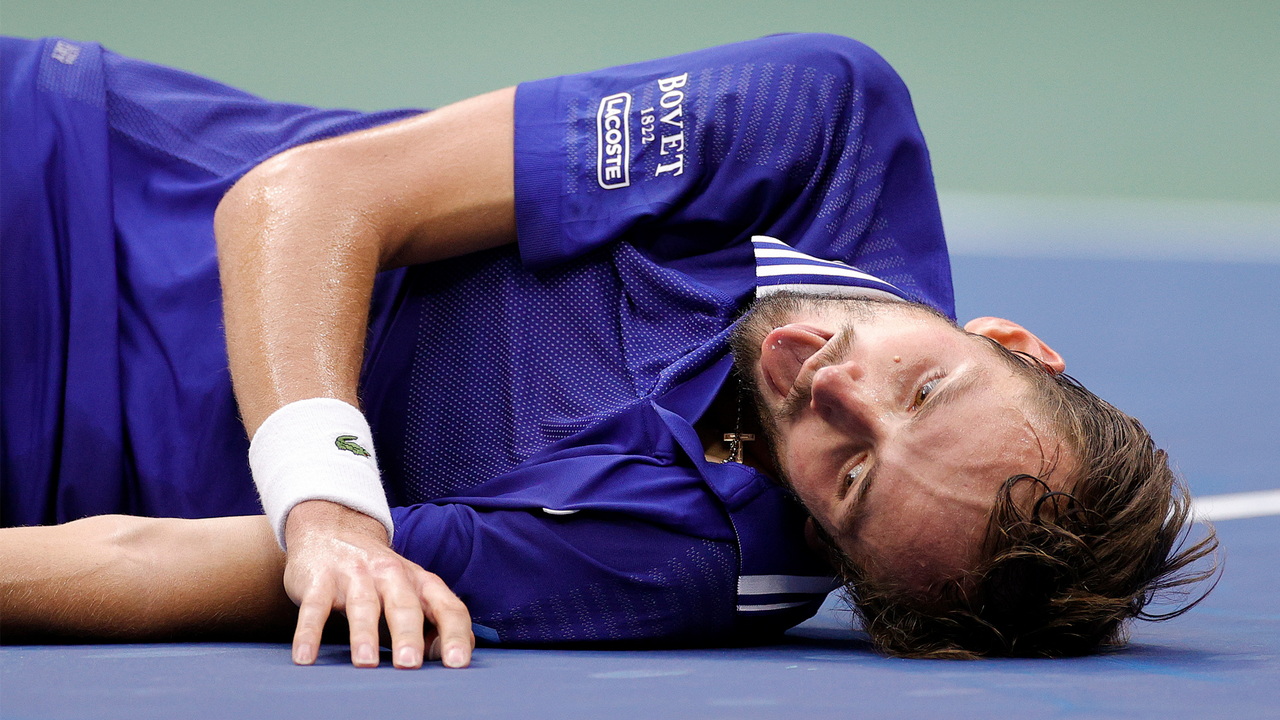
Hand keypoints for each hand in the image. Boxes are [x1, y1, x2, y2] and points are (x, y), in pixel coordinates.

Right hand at [282, 500, 472, 668]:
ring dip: (364, 634)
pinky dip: (308, 633)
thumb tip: (445, 657)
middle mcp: (391, 575)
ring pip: (362, 605)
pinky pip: (314, 609)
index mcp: (420, 582)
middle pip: (404, 605)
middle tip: (410, 664)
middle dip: (408, 635)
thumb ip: (434, 622)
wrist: (332, 529)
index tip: (458, 662)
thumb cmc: (380, 576)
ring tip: (366, 662)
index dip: (455, 634)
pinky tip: (305, 657)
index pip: (446, 607)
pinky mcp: (319, 580)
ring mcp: (354, 575)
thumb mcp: (412, 591)